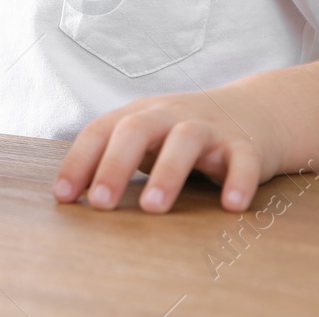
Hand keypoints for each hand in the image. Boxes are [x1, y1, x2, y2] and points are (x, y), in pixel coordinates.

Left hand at [53, 89, 283, 213]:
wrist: (255, 111)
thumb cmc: (182, 134)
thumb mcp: (145, 139)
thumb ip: (111, 160)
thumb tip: (67, 197)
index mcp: (139, 115)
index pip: (100, 131)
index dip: (79, 161)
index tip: (63, 196)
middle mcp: (170, 116)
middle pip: (137, 128)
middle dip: (115, 165)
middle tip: (100, 204)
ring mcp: (209, 128)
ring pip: (186, 140)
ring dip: (168, 173)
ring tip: (153, 208)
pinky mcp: (246, 145)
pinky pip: (243, 161)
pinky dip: (239, 180)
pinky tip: (231, 205)